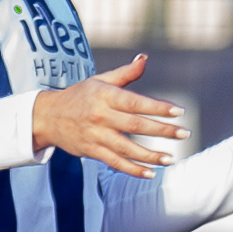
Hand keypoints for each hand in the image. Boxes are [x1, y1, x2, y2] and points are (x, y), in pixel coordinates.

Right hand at [33, 55, 184, 177]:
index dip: (158, 107)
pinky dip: (133, 169)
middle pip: (136, 125)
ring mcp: (96, 135)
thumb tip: (144, 58)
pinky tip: (151, 173)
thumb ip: (125, 73)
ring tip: (171, 157)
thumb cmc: (80, 95)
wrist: (47, 116)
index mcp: (106, 96)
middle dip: (162, 130)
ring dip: (151, 155)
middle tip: (185, 133)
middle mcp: (101, 116)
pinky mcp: (92, 151)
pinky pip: (115, 162)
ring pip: (127, 148)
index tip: (179, 112)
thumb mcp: (100, 81)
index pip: (136, 102)